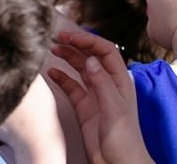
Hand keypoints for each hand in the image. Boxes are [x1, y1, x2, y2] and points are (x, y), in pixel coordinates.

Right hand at [48, 29, 151, 163]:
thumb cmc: (124, 140)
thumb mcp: (114, 109)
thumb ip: (102, 83)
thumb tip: (91, 59)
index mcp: (120, 81)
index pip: (105, 51)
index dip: (88, 40)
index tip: (70, 36)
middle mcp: (107, 85)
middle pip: (91, 57)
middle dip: (75, 45)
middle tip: (57, 38)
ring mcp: (95, 96)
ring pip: (80, 69)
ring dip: (68, 58)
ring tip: (52, 49)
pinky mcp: (84, 107)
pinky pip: (71, 87)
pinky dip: (61, 78)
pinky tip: (52, 72)